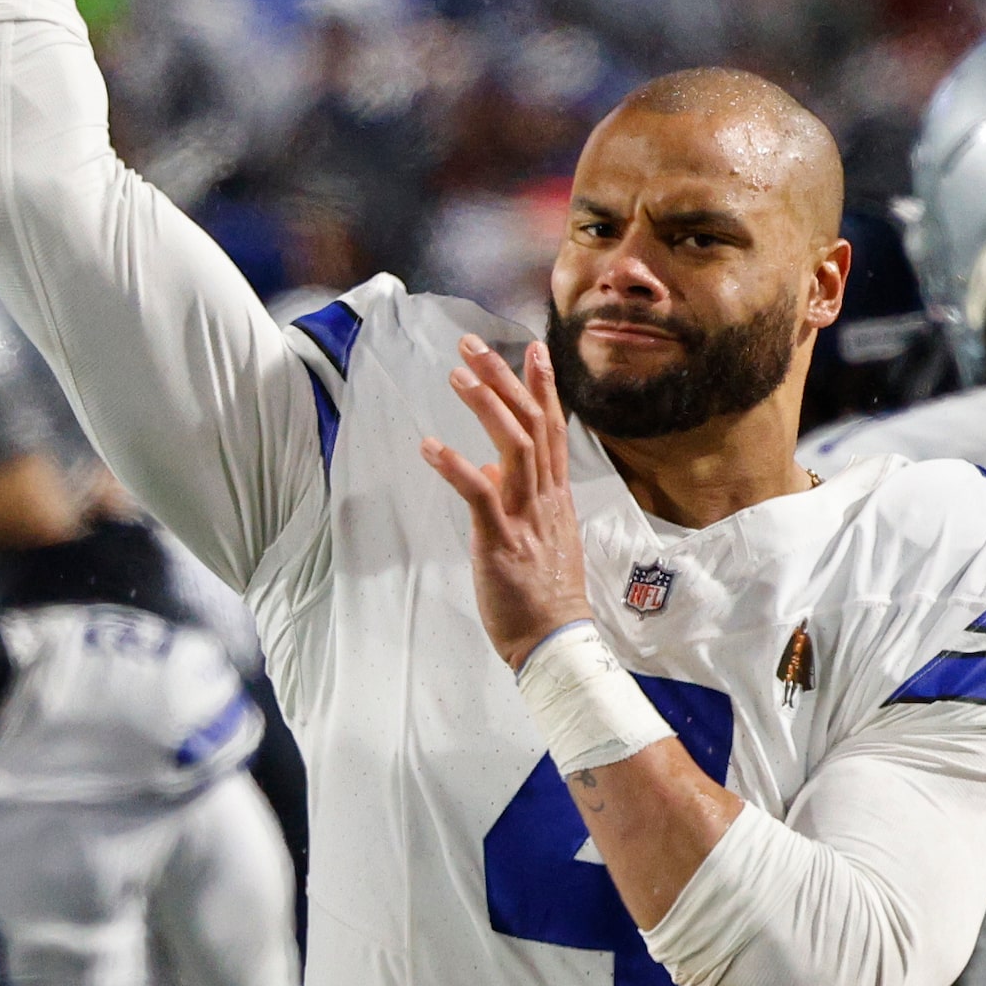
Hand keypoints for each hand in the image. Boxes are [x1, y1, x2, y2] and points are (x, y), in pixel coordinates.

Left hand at [421, 336, 592, 669]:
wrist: (555, 641)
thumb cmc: (542, 594)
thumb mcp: (536, 538)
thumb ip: (517, 499)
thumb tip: (486, 469)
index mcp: (554, 495)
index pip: (552, 428)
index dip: (541, 385)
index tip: (532, 347)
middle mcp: (545, 497)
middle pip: (531, 423)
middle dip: (504, 378)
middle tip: (473, 344)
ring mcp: (526, 517)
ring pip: (513, 447)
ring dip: (485, 406)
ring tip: (457, 375)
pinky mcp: (502, 542)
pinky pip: (479, 495)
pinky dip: (455, 467)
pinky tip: (430, 445)